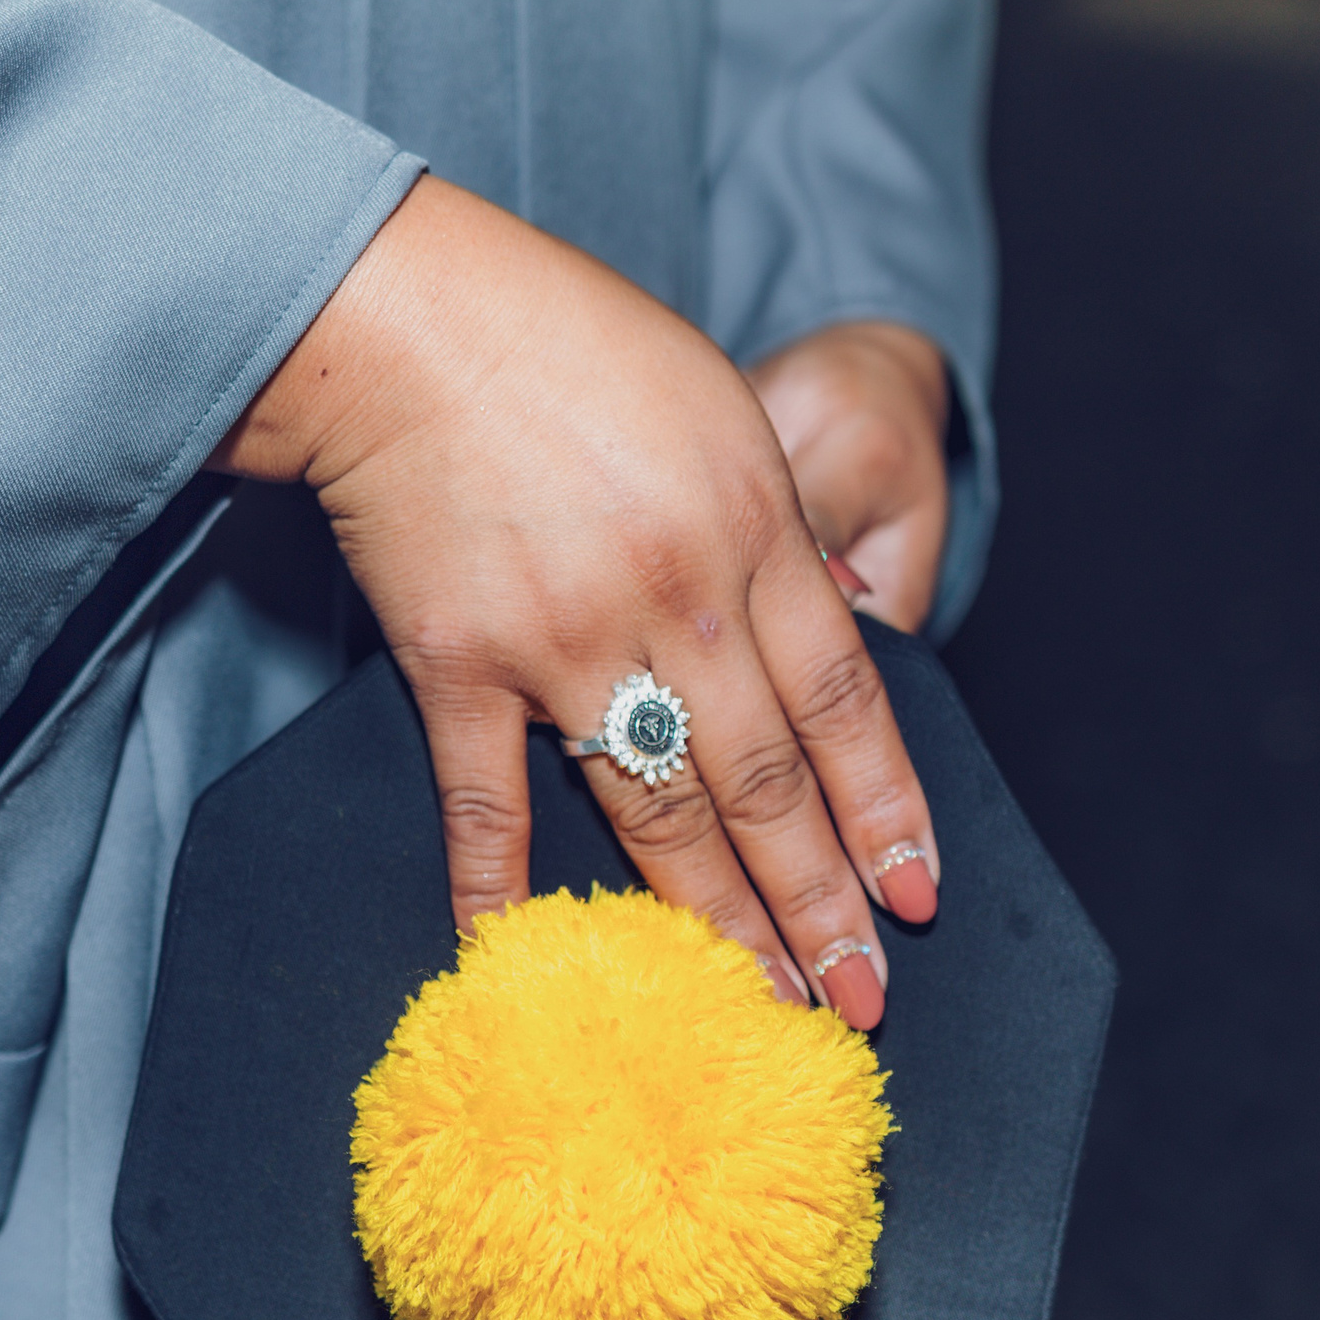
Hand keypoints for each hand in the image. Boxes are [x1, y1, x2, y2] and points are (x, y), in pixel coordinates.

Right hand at [211, 179, 940, 1026]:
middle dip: (821, 901)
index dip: (884, 811)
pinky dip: (503, 893)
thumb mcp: (717, 410)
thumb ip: (771, 528)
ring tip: (762, 1001)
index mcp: (752, 526)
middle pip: (768, 782)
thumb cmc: (566, 343)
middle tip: (862, 998)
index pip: (844, 704)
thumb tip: (820, 625)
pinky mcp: (461, 664)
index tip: (914, 899)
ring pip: (660, 812)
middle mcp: (677, 595)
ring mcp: (566, 638)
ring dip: (718, 919)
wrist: (404, 319)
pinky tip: (522, 965)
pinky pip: (490, 804)